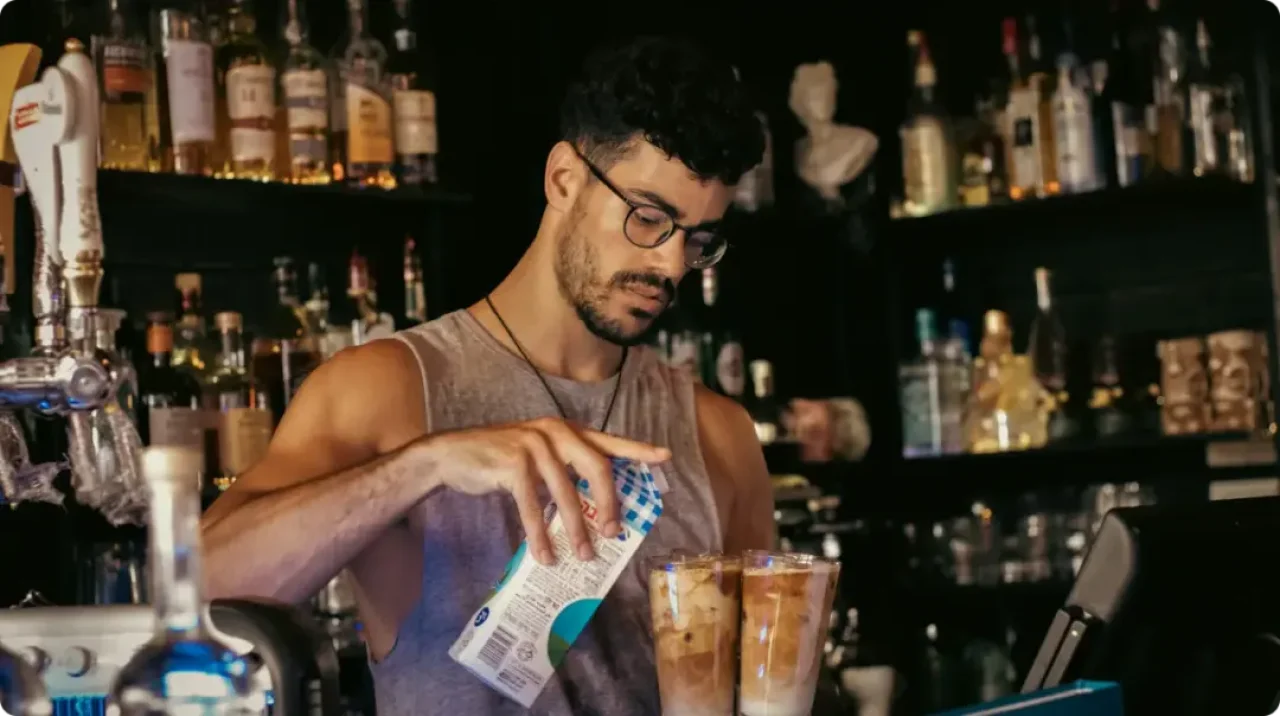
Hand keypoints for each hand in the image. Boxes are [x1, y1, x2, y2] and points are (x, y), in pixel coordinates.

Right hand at [422, 417, 669, 564]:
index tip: (665, 457)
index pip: (608, 441)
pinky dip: (540, 534)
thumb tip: (594, 511)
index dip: (637, 449)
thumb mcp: (537, 459)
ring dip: (576, 528)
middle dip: (609, 502)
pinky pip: (532, 506)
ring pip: (566, 492)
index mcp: (565, 431)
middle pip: (597, 466)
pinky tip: (544, 555)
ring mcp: (533, 445)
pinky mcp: (512, 464)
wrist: (451, 455)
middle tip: (614, 532)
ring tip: (584, 555)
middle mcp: (554, 432)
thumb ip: (564, 472)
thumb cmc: (498, 461)